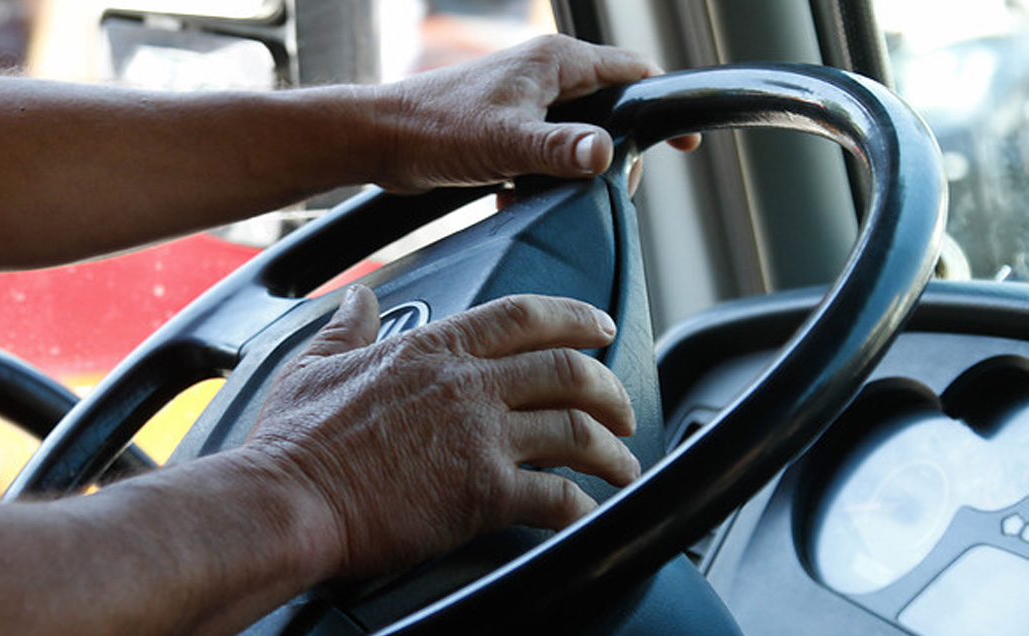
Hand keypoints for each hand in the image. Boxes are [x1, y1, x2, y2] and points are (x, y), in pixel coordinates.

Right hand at [244, 286, 639, 578]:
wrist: (286, 501)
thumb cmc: (294, 441)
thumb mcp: (315, 364)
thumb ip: (348, 328)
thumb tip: (361, 298)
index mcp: (433, 349)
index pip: (523, 316)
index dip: (574, 316)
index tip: (601, 327)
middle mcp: (467, 384)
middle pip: (567, 369)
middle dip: (609, 387)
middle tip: (623, 406)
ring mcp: (480, 437)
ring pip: (575, 431)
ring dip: (610, 450)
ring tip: (622, 465)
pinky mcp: (483, 493)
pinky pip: (555, 497)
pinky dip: (581, 507)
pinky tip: (587, 513)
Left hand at [370, 34, 699, 192]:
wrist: (382, 141)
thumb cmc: (435, 129)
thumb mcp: (506, 142)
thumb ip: (559, 149)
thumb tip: (606, 155)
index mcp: (556, 62)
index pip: (632, 73)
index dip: (661, 105)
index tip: (684, 142)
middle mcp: (546, 74)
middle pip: (610, 110)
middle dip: (616, 152)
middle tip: (610, 189)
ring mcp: (526, 100)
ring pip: (577, 136)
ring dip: (575, 172)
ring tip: (565, 198)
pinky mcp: (507, 127)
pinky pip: (546, 153)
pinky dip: (544, 179)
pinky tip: (524, 200)